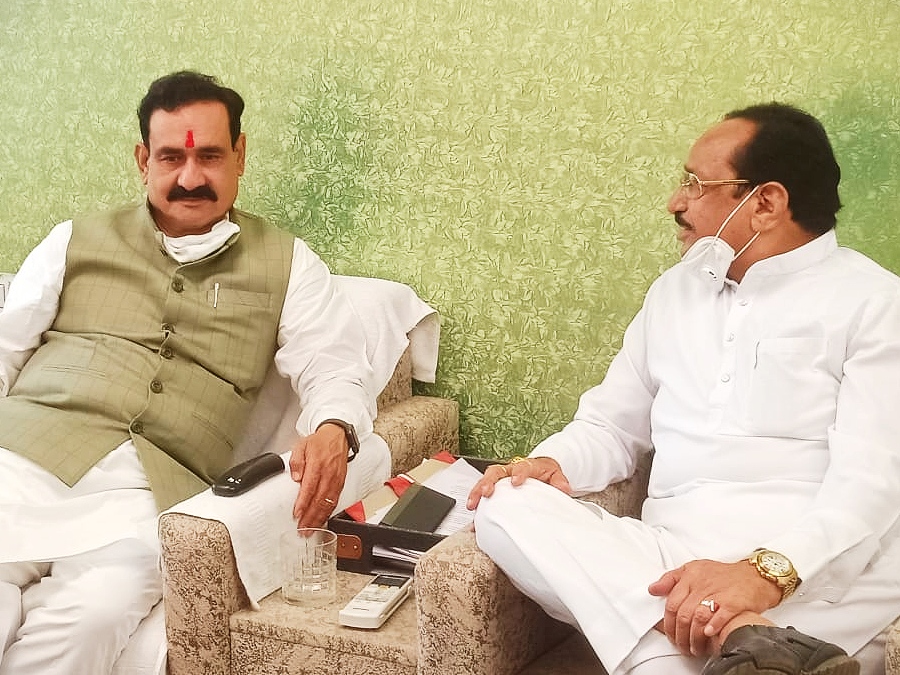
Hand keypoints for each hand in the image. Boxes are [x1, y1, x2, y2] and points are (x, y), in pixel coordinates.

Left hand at [289, 423, 348, 526]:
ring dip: (319, 518)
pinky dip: (328, 513)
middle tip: (302, 529)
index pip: (310, 487)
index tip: (297, 514)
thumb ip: (297, 461)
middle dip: (310, 517)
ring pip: (328, 503)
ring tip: (311, 529)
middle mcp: (329, 474)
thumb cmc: (320, 442)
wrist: (338, 436)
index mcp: (318, 465)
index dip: (303, 502)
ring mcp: (336, 480)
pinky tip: (322, 520)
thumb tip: (296, 476)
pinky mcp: (341, 483)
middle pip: (319, 500)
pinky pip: (335, 501)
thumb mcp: (301, 445)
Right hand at [466, 456, 571, 509]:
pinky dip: (478, 508)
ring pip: (485, 481)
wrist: (540, 469)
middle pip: (495, 472)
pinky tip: (474, 521)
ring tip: (472, 505)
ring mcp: (500, 479)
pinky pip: (484, 497)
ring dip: (477, 492)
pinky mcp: (496, 489)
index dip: (518, 473)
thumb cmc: (544, 471)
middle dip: (488, 482)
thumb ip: (559, 480)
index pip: (521, 466)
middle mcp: (509, 470)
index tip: (516, 482)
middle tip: (486, 492)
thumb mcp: (555, 473)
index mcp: (525, 466)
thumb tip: (564, 488)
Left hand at [648, 559, 782, 655]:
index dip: (667, 623)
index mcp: (690, 575)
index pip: (671, 602)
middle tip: (682, 646)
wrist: (756, 576)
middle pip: (683, 613)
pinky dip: (713, 626)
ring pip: (698, 616)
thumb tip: (652, 589)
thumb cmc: (724, 575)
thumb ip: (671, 579)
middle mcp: (702, 583)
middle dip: (679, 634)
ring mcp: (719, 592)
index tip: (669, 635)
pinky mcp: (735, 600)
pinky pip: (721, 614)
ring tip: (695, 648)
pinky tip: (709, 635)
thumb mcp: (694, 570)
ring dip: (694, 636)